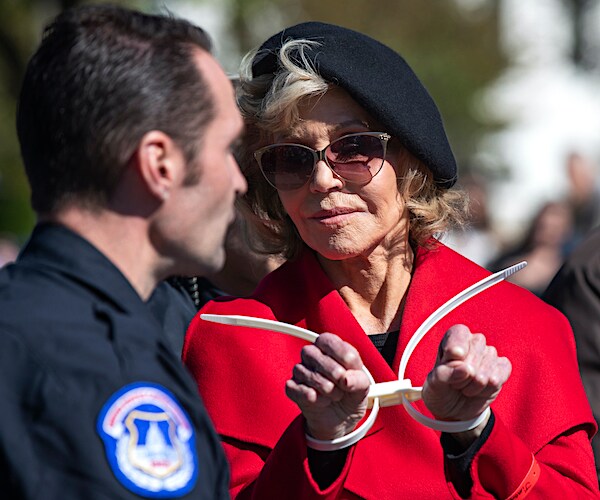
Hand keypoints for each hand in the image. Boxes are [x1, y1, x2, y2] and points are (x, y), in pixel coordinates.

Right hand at [285, 333, 369, 440]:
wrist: (341, 419)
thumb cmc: (350, 394)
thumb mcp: (363, 387)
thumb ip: (359, 380)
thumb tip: (346, 379)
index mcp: (329, 347)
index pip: (327, 340)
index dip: (341, 354)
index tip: (353, 368)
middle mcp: (312, 356)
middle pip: (312, 354)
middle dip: (333, 372)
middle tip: (344, 385)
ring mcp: (300, 371)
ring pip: (304, 372)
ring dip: (325, 388)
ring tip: (336, 395)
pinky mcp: (293, 388)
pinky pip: (296, 389)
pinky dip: (313, 398)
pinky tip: (323, 401)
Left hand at [422, 324, 511, 442]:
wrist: (453, 409)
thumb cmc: (440, 390)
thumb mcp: (433, 384)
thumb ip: (444, 374)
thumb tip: (467, 370)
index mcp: (453, 338)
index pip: (460, 333)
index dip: (455, 349)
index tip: (450, 360)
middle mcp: (473, 342)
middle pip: (475, 350)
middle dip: (464, 374)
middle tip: (455, 382)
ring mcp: (490, 354)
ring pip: (487, 367)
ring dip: (475, 385)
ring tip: (465, 388)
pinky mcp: (502, 368)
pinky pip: (500, 375)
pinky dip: (489, 388)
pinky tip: (479, 390)